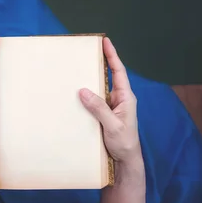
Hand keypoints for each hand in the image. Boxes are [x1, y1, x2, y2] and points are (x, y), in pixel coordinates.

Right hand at [79, 37, 141, 164]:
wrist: (125, 161)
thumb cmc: (124, 143)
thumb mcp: (112, 125)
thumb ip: (99, 108)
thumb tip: (82, 90)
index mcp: (125, 97)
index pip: (118, 71)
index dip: (112, 55)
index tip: (105, 41)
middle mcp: (118, 98)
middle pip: (108, 75)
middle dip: (100, 61)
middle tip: (88, 48)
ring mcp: (111, 106)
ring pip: (100, 87)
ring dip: (91, 77)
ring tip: (79, 66)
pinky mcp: (103, 114)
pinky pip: (94, 99)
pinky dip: (86, 93)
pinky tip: (76, 90)